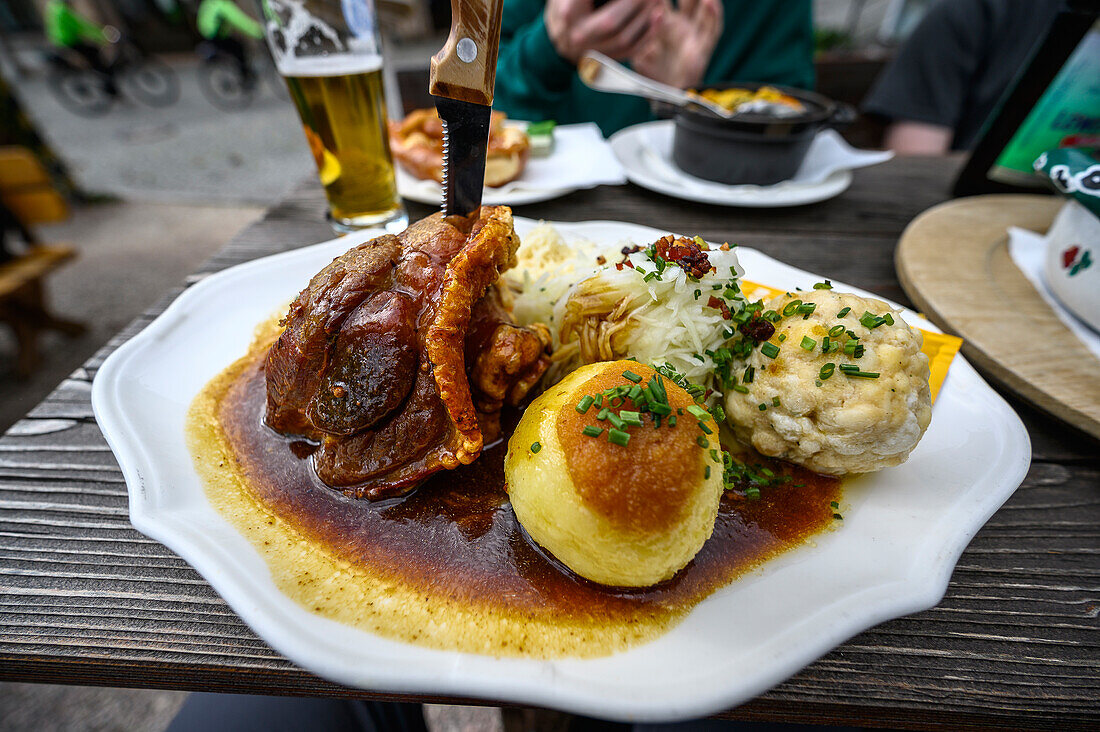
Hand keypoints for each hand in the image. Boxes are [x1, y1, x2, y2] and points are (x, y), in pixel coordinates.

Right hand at [545, 0, 660, 64]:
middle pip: (611, 23)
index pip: (606, 12)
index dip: (625, 0)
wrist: (561, 37)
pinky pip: (630, 51)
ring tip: (657, 0)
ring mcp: (593, 52)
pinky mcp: (607, 61)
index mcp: (569, 14)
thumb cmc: (569, 5)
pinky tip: (658, 18)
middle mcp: (579, 37)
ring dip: (645, 18)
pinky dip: (648, 34)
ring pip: (624, 39)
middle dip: (635, 5)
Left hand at [631, 0, 722, 88]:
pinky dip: (712, 17)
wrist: (664, 96)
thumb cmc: (651, 73)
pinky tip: (711, 4)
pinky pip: (711, 32)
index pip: (666, 2)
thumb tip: (656, 12)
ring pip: (704, 11)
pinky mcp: (703, 49)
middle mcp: (683, 26)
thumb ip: (649, 33)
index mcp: (667, 24)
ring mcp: (695, 36)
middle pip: (690, 1)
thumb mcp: (642, 51)